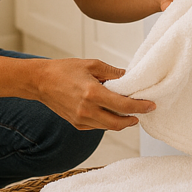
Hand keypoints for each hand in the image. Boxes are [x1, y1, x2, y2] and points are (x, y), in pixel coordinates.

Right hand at [35, 58, 155, 130]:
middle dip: (133, 119)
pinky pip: (97, 126)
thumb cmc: (64, 70)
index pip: (123, 105)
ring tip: (129, 112)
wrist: (40, 81)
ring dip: (121, 122)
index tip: (150, 105)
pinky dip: (107, 121)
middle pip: (118, 123)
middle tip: (142, 112)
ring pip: (108, 127)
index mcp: (92, 93)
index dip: (140, 107)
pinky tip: (110, 112)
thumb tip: (128, 77)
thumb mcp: (91, 64)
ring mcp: (81, 119)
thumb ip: (112, 72)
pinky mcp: (76, 124)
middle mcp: (87, 110)